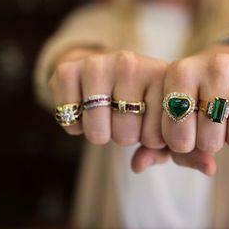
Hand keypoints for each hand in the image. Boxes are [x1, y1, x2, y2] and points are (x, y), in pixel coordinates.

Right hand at [48, 49, 166, 148]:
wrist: (108, 69)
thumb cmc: (142, 102)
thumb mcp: (160, 121)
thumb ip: (160, 150)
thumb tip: (137, 165)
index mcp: (160, 74)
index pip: (155, 138)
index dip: (149, 141)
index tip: (148, 120)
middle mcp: (130, 63)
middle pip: (125, 137)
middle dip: (123, 136)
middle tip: (122, 116)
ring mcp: (97, 64)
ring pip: (97, 133)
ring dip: (99, 133)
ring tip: (104, 114)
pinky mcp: (67, 69)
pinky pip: (70, 121)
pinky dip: (74, 126)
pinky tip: (83, 109)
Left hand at [161, 45, 228, 154]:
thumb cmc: (196, 99)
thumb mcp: (175, 118)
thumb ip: (176, 151)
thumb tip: (209, 168)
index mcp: (181, 73)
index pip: (178, 136)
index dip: (183, 145)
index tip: (185, 130)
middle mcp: (215, 66)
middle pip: (210, 140)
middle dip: (210, 142)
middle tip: (210, 124)